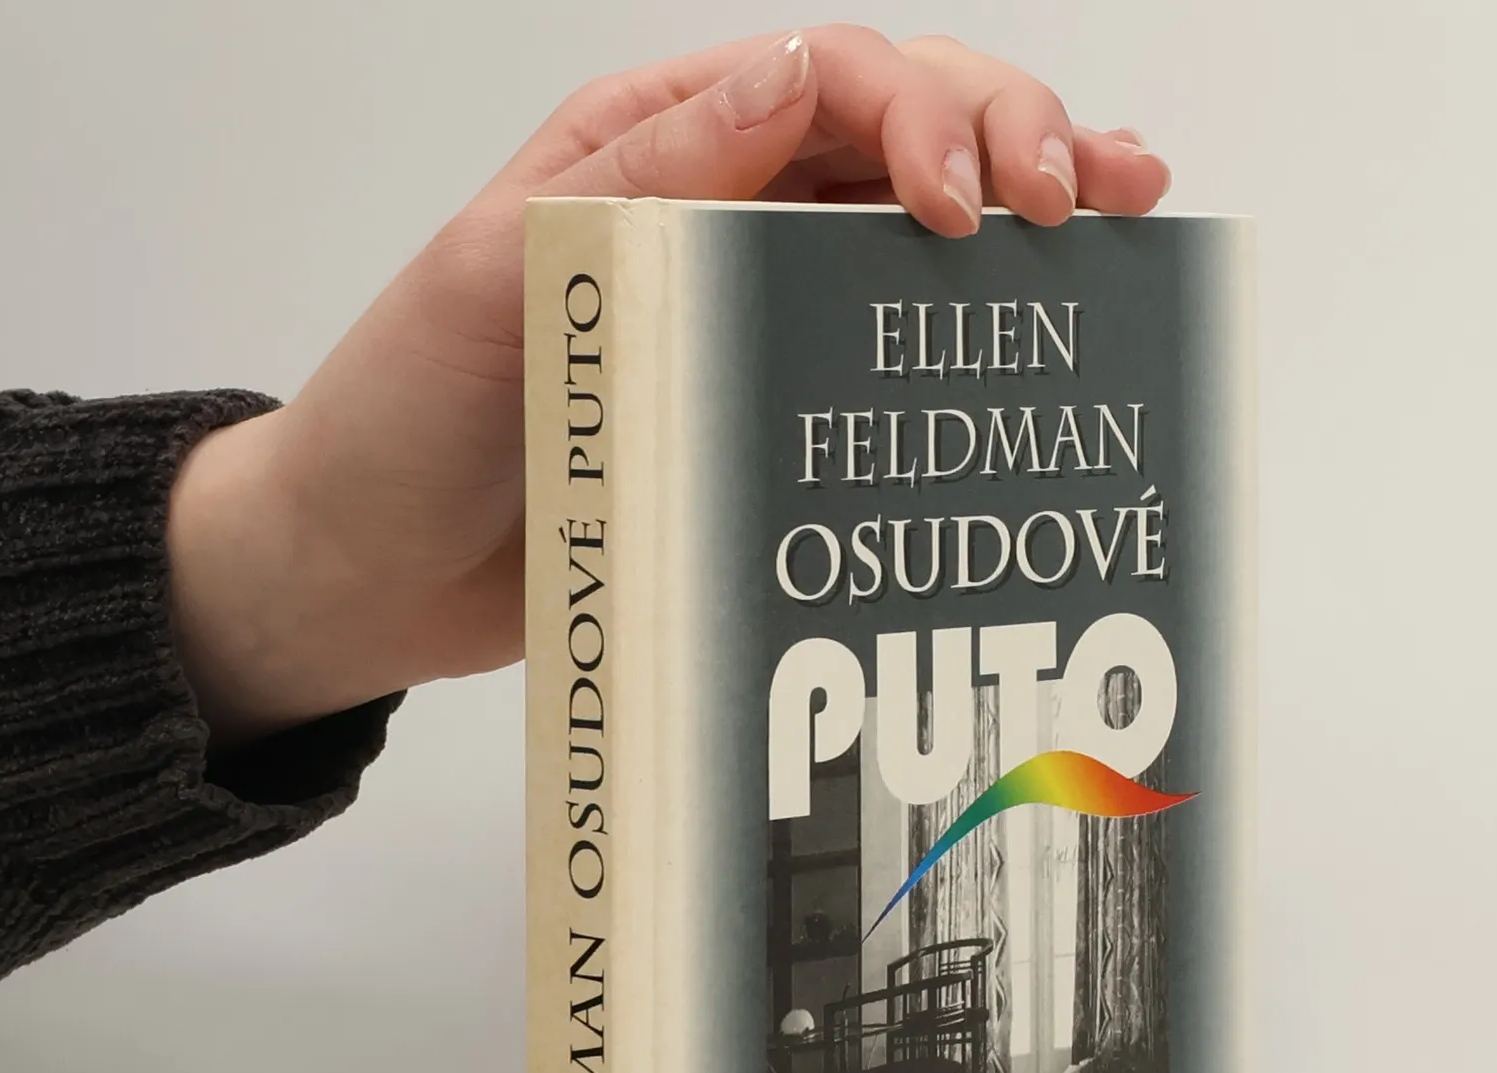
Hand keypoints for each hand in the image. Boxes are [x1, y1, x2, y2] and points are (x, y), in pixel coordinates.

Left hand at [166, 29, 1172, 748]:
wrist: (373, 573)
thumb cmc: (407, 418)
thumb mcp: (497, 271)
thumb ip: (644, 177)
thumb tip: (797, 76)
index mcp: (660, 146)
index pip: (828, 82)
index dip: (921, 116)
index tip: (966, 205)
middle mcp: (727, 211)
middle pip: (903, 136)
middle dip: (1012, 138)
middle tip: (1087, 195)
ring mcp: (758, 313)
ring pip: (916, 236)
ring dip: (1028, 216)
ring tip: (1123, 218)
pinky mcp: (772, 411)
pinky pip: (887, 354)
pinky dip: (974, 336)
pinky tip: (1050, 326)